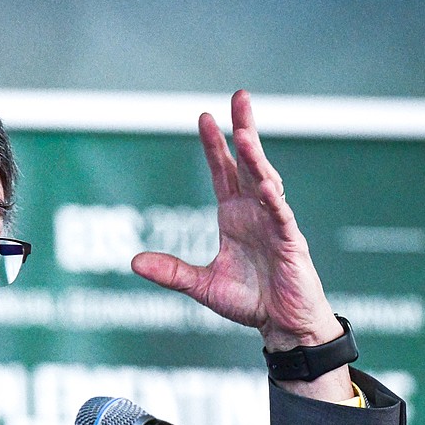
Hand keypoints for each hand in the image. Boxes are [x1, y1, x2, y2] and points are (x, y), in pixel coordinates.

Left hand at [131, 90, 351, 399]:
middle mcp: (256, 213)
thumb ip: (171, 272)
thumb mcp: (202, 285)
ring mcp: (276, 225)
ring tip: (244, 133)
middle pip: (250, 164)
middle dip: (244, 130)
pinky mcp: (291, 244)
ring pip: (267, 182)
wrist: (283, 326)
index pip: (224, 173)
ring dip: (256, 158)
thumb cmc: (250, 302)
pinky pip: (282, 217)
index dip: (215, 146)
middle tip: (239, 98)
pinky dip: (274, 201)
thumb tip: (132, 262)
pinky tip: (265, 184)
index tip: (204, 117)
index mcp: (235, 217)